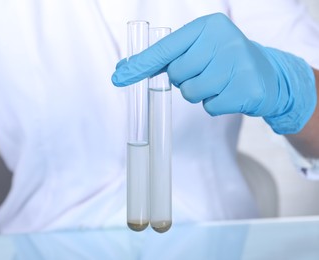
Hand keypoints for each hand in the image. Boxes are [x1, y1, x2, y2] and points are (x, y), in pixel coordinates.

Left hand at [112, 13, 315, 133]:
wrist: (267, 74)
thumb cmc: (222, 60)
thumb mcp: (197, 49)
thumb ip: (164, 58)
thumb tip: (122, 69)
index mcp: (207, 26)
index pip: (165, 49)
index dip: (140, 65)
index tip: (118, 77)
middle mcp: (224, 40)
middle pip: (177, 74)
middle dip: (185, 79)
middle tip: (206, 72)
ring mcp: (238, 64)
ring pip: (191, 93)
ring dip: (199, 93)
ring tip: (219, 82)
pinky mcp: (247, 89)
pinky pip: (209, 107)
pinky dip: (214, 105)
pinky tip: (229, 92)